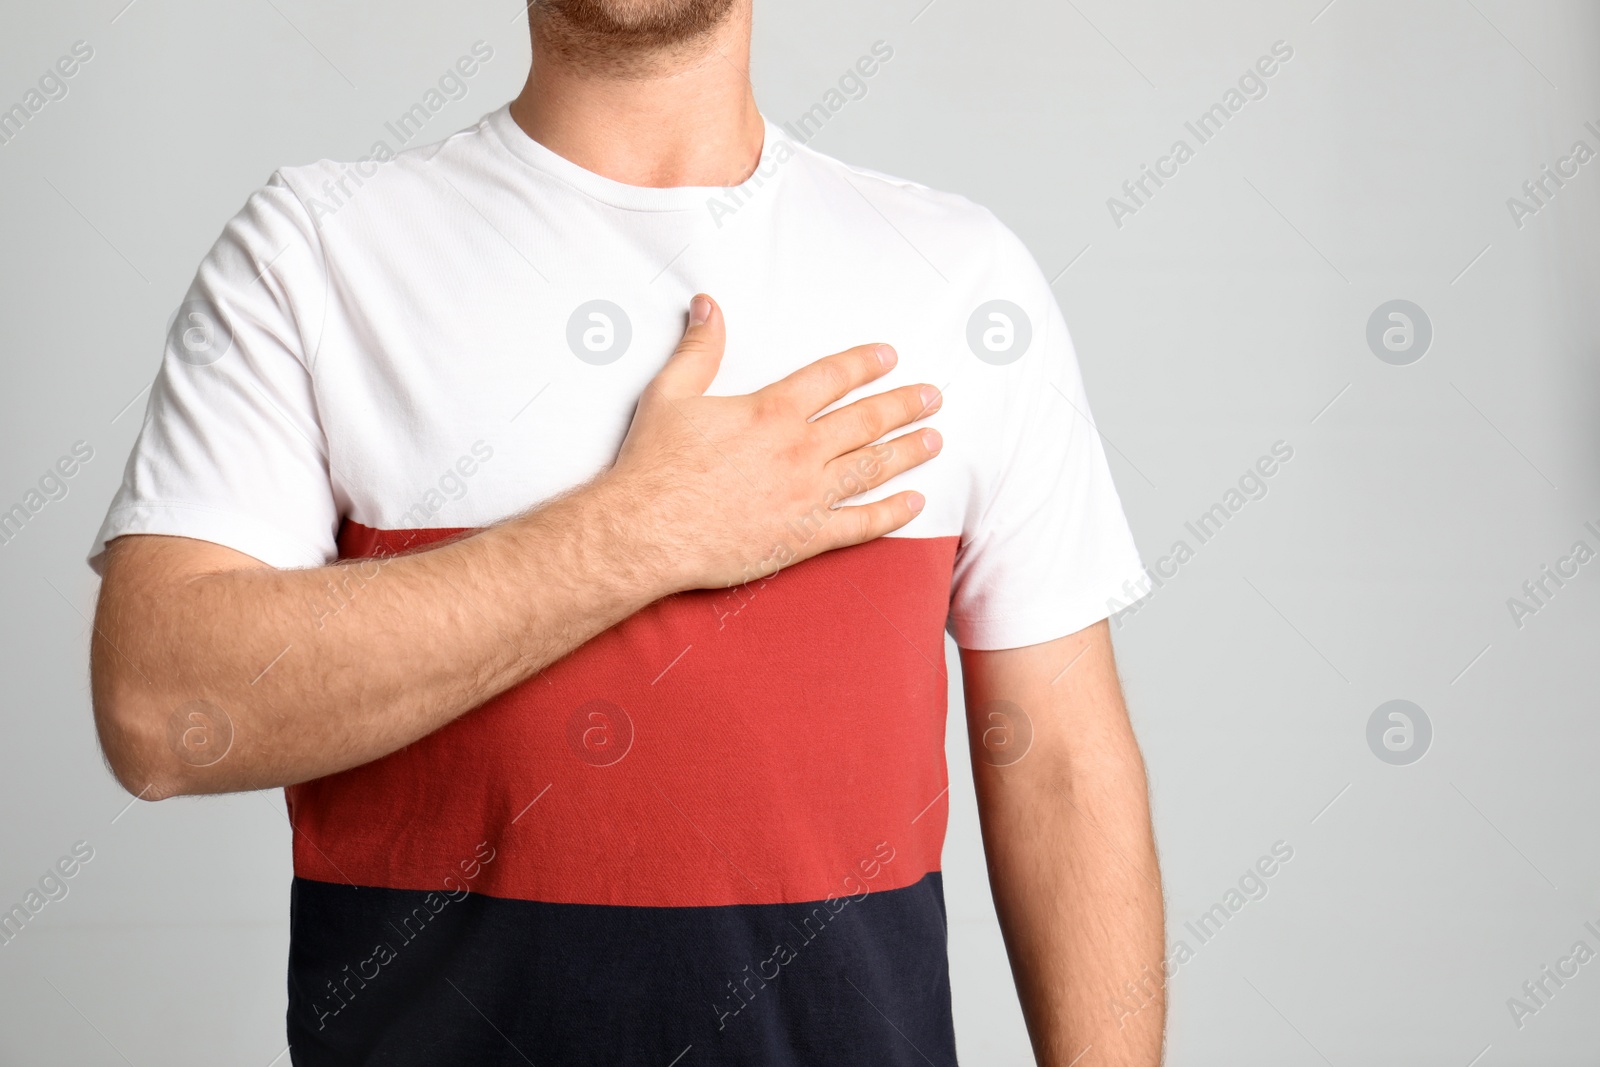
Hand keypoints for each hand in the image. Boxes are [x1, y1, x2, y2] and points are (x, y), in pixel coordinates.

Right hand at [606, 293, 941, 591]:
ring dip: (908, 451)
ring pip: (872, 467)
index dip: (864, 364)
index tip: (889, 357)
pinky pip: (859, 524)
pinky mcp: (803, 537)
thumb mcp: (670, 393)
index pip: (832, 378)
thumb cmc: (654, 465)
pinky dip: (891, 514)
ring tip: (934, 439)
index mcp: (772, 411)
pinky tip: (914, 503)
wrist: (646, 530)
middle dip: (904, 405)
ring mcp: (807, 495)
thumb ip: (699, 348)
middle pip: (866, 420)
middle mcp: (799, 449)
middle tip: (933, 396)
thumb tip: (707, 305)